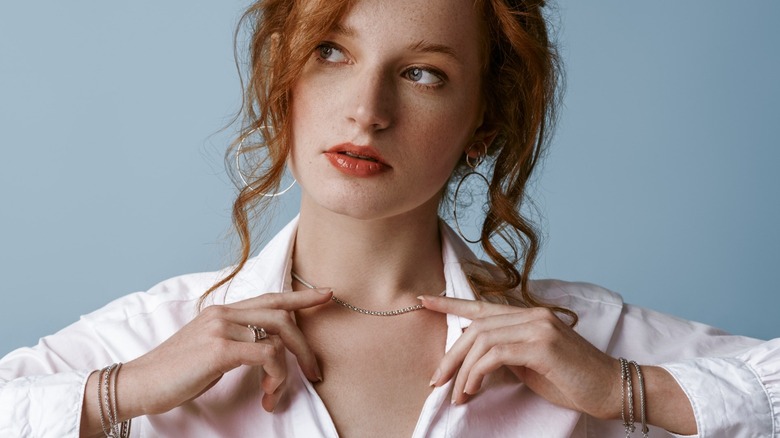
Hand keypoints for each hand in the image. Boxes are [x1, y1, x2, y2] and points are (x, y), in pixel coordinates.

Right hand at [119, 288, 330, 415]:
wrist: (138, 384)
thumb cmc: (174, 374)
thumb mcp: (209, 352)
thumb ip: (236, 343)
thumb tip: (266, 352)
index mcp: (223, 312)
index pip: (270, 297)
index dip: (302, 295)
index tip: (327, 294)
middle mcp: (224, 313)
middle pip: (283, 315)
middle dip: (306, 344)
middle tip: (315, 371)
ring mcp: (221, 328)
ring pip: (278, 336)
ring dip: (288, 368)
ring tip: (276, 393)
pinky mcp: (219, 348)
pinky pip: (267, 354)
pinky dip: (276, 375)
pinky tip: (268, 392)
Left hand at [421, 295, 619, 419]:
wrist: (614, 389)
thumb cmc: (573, 381)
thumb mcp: (532, 365)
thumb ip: (506, 354)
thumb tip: (476, 359)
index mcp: (529, 315)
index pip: (482, 305)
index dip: (450, 303)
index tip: (423, 299)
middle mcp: (532, 314)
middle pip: (475, 326)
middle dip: (450, 355)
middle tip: (435, 381)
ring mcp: (538, 326)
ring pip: (481, 340)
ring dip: (463, 370)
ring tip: (456, 395)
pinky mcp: (542, 345)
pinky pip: (495, 354)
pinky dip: (478, 373)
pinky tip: (473, 390)